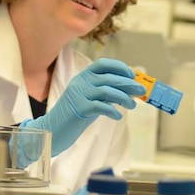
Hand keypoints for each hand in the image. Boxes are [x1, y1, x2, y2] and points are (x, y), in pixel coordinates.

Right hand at [15, 58, 144, 166]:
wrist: (53, 130)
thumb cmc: (74, 115)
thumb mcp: (89, 99)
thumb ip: (104, 92)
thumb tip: (128, 89)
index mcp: (82, 77)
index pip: (102, 64)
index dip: (119, 67)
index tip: (132, 75)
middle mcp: (80, 82)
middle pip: (109, 78)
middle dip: (128, 84)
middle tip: (141, 91)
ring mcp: (79, 94)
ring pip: (107, 91)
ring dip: (124, 98)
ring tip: (132, 105)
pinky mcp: (79, 109)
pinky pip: (101, 106)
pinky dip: (113, 110)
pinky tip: (118, 116)